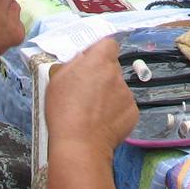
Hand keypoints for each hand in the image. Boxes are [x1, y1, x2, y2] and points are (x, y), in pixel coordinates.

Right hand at [46, 38, 136, 153]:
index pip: (108, 44)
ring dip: (108, 95)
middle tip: (87, 91)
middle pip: (112, 68)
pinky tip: (101, 122)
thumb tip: (82, 59)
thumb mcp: (57, 79)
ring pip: (117, 88)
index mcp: (99, 61)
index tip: (91, 60)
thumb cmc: (64, 111)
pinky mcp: (132, 112)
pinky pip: (123, 106)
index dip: (100, 51)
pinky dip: (115, 112)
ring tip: (92, 112)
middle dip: (102, 75)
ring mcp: (127, 93)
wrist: (80, 144)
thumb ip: (73, 64)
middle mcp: (116, 74)